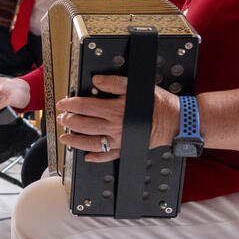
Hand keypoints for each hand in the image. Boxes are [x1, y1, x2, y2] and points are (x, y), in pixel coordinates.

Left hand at [55, 74, 179, 161]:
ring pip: (92, 143)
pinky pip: (108, 156)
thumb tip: (96, 80)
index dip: (71, 104)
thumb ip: (114, 82)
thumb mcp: (135, 86)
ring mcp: (119, 140)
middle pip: (85, 125)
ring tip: (65, 138)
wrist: (177, 121)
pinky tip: (87, 157)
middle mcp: (115, 127)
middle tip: (61, 118)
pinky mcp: (126, 148)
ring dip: (76, 141)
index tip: (63, 103)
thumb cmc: (158, 103)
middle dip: (69, 122)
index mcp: (115, 110)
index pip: (86, 107)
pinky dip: (96, 157)